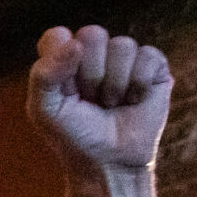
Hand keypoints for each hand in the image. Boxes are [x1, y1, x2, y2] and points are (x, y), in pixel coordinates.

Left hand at [27, 24, 172, 171]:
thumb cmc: (72, 137)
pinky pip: (148, 55)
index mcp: (61, 60)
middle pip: (92, 34)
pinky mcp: (152, 67)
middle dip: (90, 74)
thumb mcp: (44, 111)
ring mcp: (123, 59)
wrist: (108, 162)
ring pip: (122, 45)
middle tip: (90, 100)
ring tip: (110, 104)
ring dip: (114, 83)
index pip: (57, 35)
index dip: (61, 60)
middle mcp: (92, 54)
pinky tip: (133, 101)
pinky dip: (139, 84)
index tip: (64, 89)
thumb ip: (44, 76)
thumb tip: (75, 44)